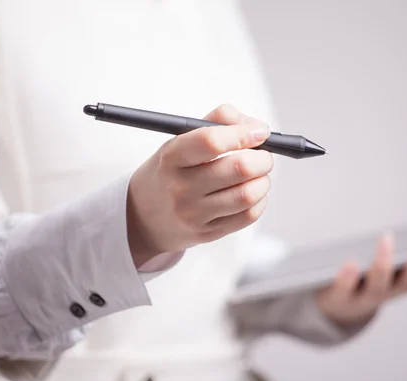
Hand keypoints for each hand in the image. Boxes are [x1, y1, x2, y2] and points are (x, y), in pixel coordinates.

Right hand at [126, 104, 272, 265]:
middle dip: (262, 158)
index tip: (260, 132)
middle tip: (263, 155)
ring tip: (258, 174)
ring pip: (248, 194)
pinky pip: (248, 216)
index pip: (211, 141)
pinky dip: (260, 200)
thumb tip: (254, 126)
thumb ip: (216, 122)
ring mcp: (194, 214)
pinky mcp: (207, 233)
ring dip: (263, 180)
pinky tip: (254, 192)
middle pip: (238, 168)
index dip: (243, 134)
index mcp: (172, 157)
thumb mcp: (179, 140)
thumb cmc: (170, 172)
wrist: (142, 217)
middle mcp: (180, 187)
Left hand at [316, 234, 406, 326]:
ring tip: (387, 239)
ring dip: (384, 263)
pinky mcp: (341, 296)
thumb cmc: (369, 279)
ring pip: (379, 283)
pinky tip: (351, 263)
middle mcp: (392, 289)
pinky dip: (348, 276)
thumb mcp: (393, 266)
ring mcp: (367, 295)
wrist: (336, 309)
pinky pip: (345, 287)